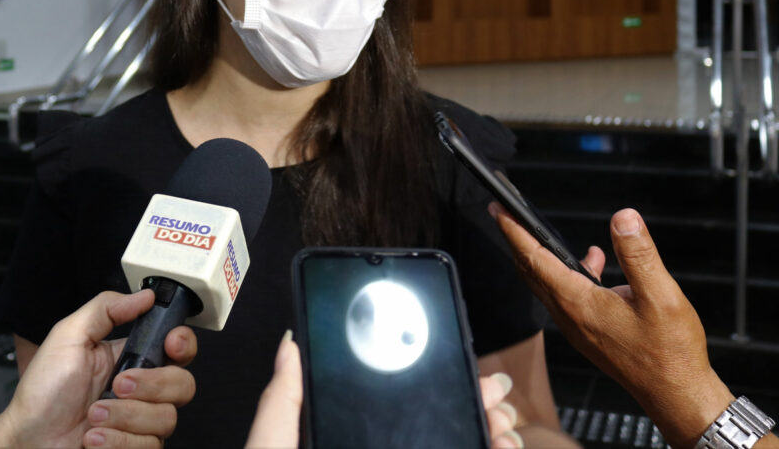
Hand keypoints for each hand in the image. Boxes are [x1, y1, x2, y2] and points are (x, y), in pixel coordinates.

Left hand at [0, 289, 197, 448]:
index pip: (178, 347)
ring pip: (166, 419)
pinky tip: (93, 438)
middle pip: (183, 384)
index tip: (172, 345)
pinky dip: (117, 442)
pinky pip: (149, 446)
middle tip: (117, 385)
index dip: (184, 344)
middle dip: (151, 385)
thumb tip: (145, 295)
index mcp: (130, 357)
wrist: (28, 439)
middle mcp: (142, 390)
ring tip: (92, 416)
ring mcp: (140, 421)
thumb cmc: (42, 391)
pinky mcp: (134, 447)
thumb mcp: (68, 336)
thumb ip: (105, 308)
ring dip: (124, 417)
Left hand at [242, 334, 526, 448]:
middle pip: (438, 428)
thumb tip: (292, 341)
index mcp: (349, 440)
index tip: (465, 366)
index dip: (435, 386)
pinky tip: (502, 447)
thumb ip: (283, 400)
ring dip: (489, 435)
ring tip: (504, 427)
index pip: (400, 408)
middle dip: (475, 408)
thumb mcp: (274, 444)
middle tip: (496, 394)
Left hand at [490, 204, 733, 448]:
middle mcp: (569, 315)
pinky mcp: (588, 333)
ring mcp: (577, 326)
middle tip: (506, 212)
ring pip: (546, 283)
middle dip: (517, 238)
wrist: (675, 394)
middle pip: (531, 270)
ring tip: (542, 230)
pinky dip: (568, 272)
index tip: (499, 208)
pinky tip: (594, 262)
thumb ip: (638, 255)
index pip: (534, 259)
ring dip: (541, 255)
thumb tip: (623, 218)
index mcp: (578, 302)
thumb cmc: (669, 351)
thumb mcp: (661, 296)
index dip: (515, 230)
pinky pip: (565, 295)